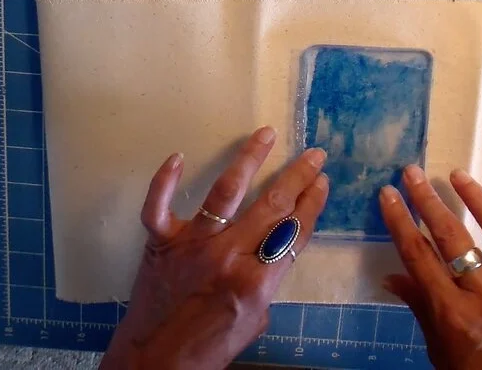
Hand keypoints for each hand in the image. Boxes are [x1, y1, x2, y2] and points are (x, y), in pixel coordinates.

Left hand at [100, 127, 328, 369]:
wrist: (158, 361)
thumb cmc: (209, 347)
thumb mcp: (256, 320)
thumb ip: (266, 282)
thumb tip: (271, 251)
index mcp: (257, 280)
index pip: (295, 231)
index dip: (313, 203)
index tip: (323, 181)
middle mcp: (229, 254)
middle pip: (272, 205)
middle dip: (297, 175)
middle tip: (313, 153)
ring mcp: (193, 244)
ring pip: (225, 192)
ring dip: (249, 159)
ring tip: (265, 135)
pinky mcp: (161, 242)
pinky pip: (158, 205)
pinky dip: (164, 180)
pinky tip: (178, 157)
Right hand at [380, 165, 481, 368]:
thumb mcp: (438, 350)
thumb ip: (420, 309)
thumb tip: (392, 278)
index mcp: (452, 313)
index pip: (419, 256)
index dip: (400, 222)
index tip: (388, 196)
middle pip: (453, 240)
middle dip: (428, 203)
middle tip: (411, 174)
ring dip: (480, 202)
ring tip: (458, 176)